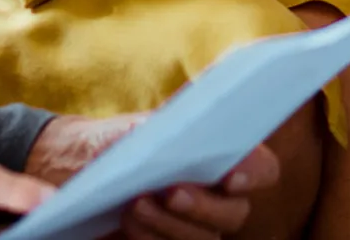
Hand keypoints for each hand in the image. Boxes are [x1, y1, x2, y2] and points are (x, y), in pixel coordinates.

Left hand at [26, 115, 278, 237]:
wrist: (85, 168)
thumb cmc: (124, 138)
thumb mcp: (140, 122)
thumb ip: (159, 121)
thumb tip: (148, 129)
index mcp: (226, 157)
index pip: (264, 170)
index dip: (254, 174)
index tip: (230, 176)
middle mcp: (220, 197)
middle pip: (234, 214)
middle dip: (203, 205)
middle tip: (171, 191)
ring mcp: (196, 227)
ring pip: (203, 239)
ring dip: (170, 224)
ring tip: (137, 203)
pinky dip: (150, 238)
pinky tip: (130, 221)